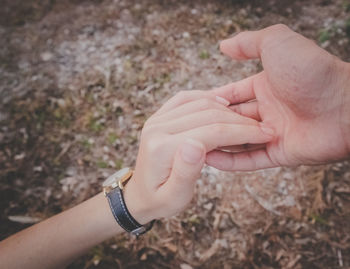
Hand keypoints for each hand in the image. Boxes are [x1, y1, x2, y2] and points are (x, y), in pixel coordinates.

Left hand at [123, 91, 273, 223]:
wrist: (140, 193)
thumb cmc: (160, 200)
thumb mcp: (175, 197)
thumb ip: (186, 172)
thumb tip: (197, 144)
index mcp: (161, 148)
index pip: (211, 132)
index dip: (242, 131)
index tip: (266, 133)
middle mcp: (157, 127)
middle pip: (207, 114)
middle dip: (239, 119)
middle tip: (262, 127)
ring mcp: (156, 119)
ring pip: (198, 102)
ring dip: (226, 108)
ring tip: (246, 119)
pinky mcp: (159, 116)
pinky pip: (184, 98)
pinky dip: (205, 97)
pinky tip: (221, 103)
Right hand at [206, 24, 349, 170]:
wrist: (344, 104)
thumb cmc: (312, 71)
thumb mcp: (276, 43)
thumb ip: (249, 42)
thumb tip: (223, 45)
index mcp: (266, 85)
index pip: (232, 94)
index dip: (213, 99)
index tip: (192, 106)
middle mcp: (269, 109)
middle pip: (232, 118)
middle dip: (211, 122)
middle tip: (187, 128)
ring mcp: (274, 133)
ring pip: (238, 141)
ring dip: (217, 143)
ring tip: (192, 146)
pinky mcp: (281, 153)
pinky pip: (250, 160)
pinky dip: (231, 162)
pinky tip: (210, 160)